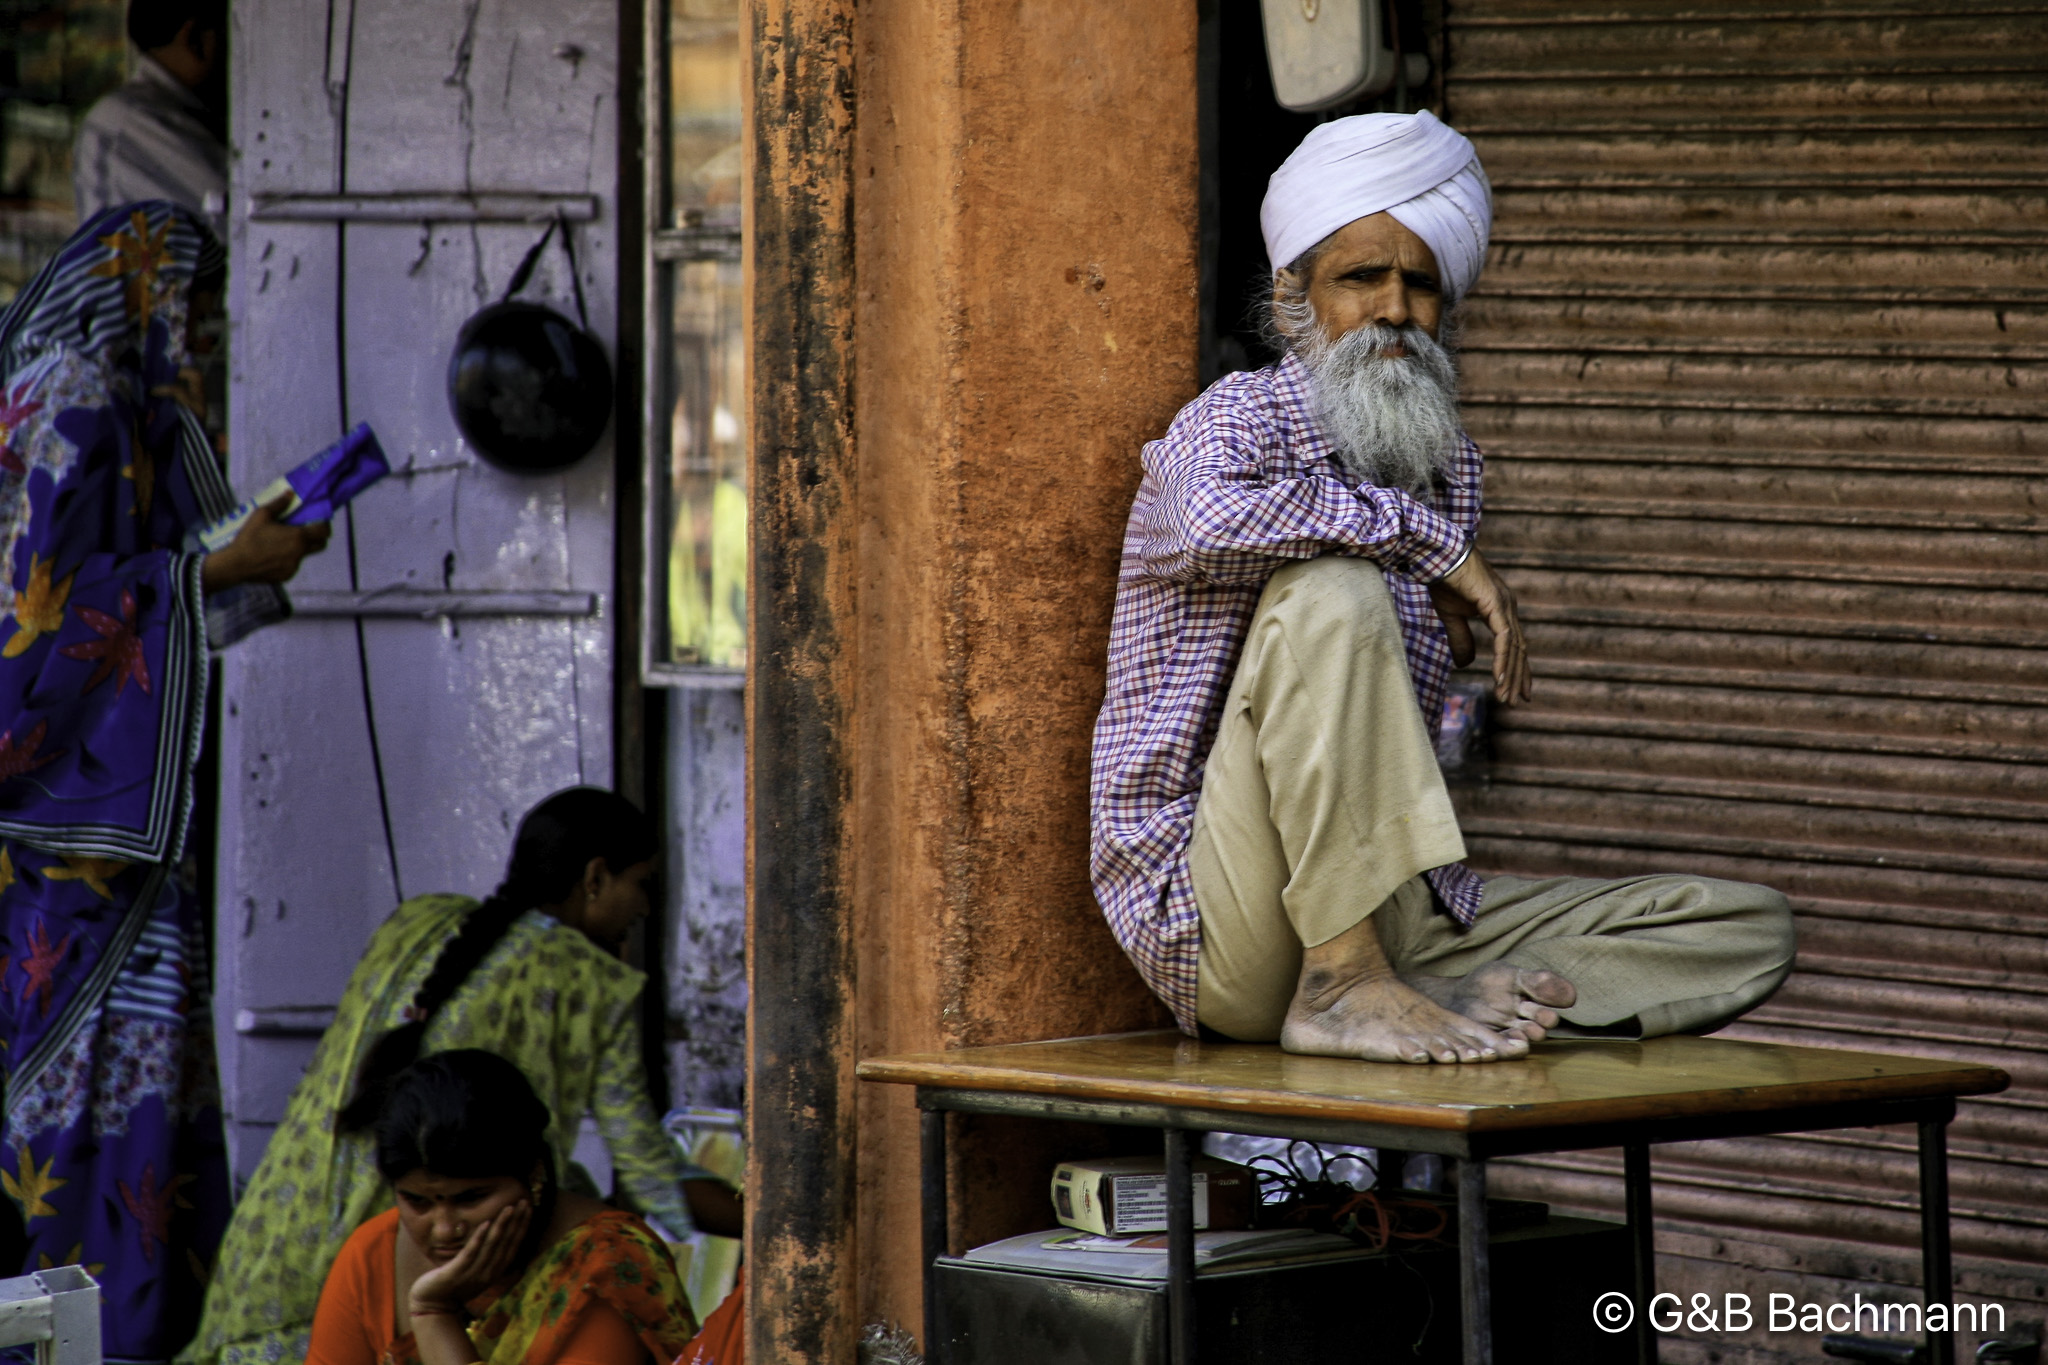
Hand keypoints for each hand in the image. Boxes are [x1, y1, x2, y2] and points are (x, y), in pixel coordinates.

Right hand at [201, 494, 330, 591]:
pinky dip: (288, 559)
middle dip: (317, 537)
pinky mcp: (286, 576)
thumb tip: (290, 494)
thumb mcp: (262, 515)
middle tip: (306, 530)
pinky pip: (292, 565)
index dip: (324, 525)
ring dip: (299, 547)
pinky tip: (273, 554)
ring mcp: (294, 566)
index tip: (319, 520)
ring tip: (282, 542)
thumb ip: (279, 503)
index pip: (324, 531)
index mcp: (298, 537)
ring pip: (304, 555)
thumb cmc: (249, 537)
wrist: (236, 564)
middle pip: (320, 545)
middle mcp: (300, 553)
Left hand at [409, 1199, 531, 1319]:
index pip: (514, 1244)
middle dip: (516, 1221)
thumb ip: (489, 1257)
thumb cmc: (456, 1285)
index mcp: (496, 1271)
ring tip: (509, 1208)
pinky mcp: (456, 1273)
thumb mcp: (478, 1272)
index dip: (522, 1226)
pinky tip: (486, 1223)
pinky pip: (470, 1253)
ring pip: (492, 1245)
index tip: (529, 1208)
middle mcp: (489, 1272)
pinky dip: (479, 1237)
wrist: (434, 1305)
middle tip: (524, 1201)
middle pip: (506, 1242)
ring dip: (502, 1225)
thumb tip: (500, 1235)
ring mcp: (473, 1273)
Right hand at [1431, 548, 1530, 705]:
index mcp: (1500, 609)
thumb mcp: (1452, 617)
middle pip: (1519, 650)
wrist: (1438, 555)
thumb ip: (1461, 639)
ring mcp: (1505, 606)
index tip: (1517, 690)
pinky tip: (1500, 679)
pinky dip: (1503, 661)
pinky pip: (1504, 639)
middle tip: (1517, 702)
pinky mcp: (1496, 605)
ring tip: (1507, 698)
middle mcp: (1508, 608)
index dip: (1516, 668)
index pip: (1514, 645)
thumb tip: (1466, 665)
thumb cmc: (1444, 579)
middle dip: (1519, 677)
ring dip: (1510, 675)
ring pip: (1514, 648)